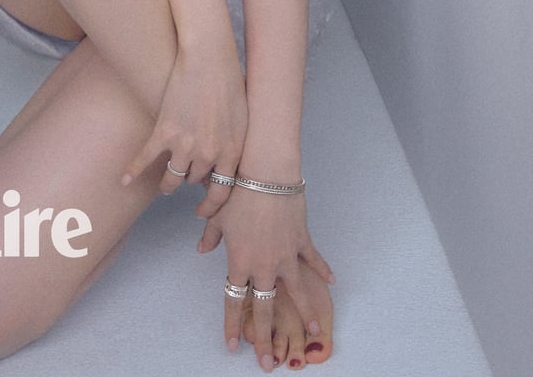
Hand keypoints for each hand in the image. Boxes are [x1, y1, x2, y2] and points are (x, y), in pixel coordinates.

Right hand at [121, 35, 245, 204]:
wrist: (209, 58)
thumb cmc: (230, 83)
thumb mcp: (244, 120)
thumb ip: (236, 146)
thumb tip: (230, 166)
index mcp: (231, 152)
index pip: (221, 193)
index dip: (211, 207)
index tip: (203, 213)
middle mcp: (208, 154)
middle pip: (194, 180)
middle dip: (191, 179)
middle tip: (186, 179)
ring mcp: (184, 144)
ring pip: (172, 178)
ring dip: (168, 184)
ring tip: (165, 185)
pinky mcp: (163, 131)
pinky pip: (145, 159)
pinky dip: (133, 171)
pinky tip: (124, 180)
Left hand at [198, 186, 334, 369]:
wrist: (266, 173)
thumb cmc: (237, 191)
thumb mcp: (216, 214)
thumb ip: (209, 235)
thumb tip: (201, 249)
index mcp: (240, 261)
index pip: (233, 300)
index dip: (232, 324)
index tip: (233, 346)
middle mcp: (264, 265)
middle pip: (264, 307)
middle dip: (265, 337)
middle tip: (269, 362)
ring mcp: (286, 255)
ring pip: (297, 292)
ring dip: (305, 313)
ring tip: (312, 333)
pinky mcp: (302, 241)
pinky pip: (314, 260)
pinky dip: (322, 270)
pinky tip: (331, 282)